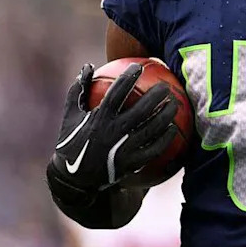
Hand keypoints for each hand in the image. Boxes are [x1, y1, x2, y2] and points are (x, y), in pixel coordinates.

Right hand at [46, 63, 177, 204]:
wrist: (74, 180)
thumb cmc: (72, 141)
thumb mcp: (70, 115)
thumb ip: (78, 90)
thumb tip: (88, 66)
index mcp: (98, 119)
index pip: (116, 93)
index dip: (128, 78)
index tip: (138, 66)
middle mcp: (112, 133)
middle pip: (141, 111)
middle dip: (156, 96)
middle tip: (166, 86)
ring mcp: (123, 150)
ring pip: (151, 130)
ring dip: (166, 115)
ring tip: (175, 104)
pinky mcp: (131, 164)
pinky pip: (154, 149)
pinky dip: (165, 138)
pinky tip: (173, 128)